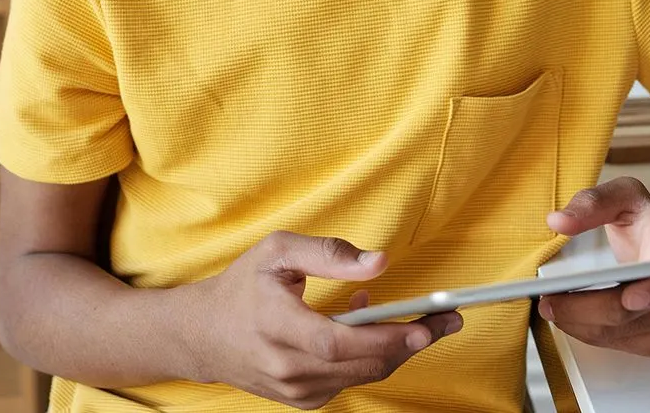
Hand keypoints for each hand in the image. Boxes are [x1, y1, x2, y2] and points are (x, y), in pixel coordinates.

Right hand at [188, 232, 461, 408]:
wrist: (203, 335)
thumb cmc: (243, 286)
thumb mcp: (278, 251)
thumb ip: (329, 254)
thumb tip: (380, 263)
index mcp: (276, 324)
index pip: (338, 341)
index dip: (385, 336)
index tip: (424, 325)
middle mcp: (285, 366)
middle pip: (361, 363)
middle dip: (411, 342)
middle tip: (446, 319)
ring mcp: (294, 390)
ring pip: (362, 375)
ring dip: (394, 348)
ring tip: (412, 318)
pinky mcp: (303, 401)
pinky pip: (349, 381)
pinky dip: (368, 357)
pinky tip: (365, 330)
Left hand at [537, 177, 649, 356]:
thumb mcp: (627, 197)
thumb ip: (594, 202)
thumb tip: (559, 221)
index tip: (631, 297)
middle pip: (633, 313)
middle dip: (586, 309)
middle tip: (550, 300)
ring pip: (618, 333)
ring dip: (578, 323)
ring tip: (548, 305)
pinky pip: (615, 343)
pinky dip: (586, 331)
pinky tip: (566, 315)